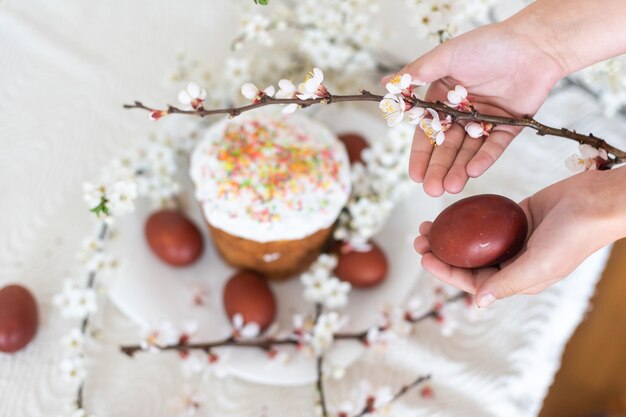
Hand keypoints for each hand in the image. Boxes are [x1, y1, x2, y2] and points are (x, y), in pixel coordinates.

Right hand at [385, 22, 566, 195]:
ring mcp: (485, 121)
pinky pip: (494, 146)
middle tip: (432, 190)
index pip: (427, 131)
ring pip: (469, 151)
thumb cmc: (488, 44)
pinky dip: (485, 159)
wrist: (534, 44)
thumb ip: (417, 73)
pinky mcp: (509, 126)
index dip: (421, 155)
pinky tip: (474, 171)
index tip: (415, 175)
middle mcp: (461, 112)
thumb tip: (386, 82)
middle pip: (447, 147)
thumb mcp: (447, 56)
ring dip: (459, 169)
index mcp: (442, 97)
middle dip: (439, 169)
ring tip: (451, 187)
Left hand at [414, 167, 625, 306]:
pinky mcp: (514, 217)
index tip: (424, 257)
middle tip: (420, 238)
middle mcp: (512, 261)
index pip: (473, 280)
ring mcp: (512, 239)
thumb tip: (476, 303)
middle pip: (468, 261)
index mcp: (517, 279)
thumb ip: (507, 282)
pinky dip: (466, 218)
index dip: (445, 271)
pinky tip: (450, 212)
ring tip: (427, 225)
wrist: (596, 201)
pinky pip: (484, 220)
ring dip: (450, 235)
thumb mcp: (539, 264)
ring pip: (472, 241)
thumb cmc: (573, 237)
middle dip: (442, 252)